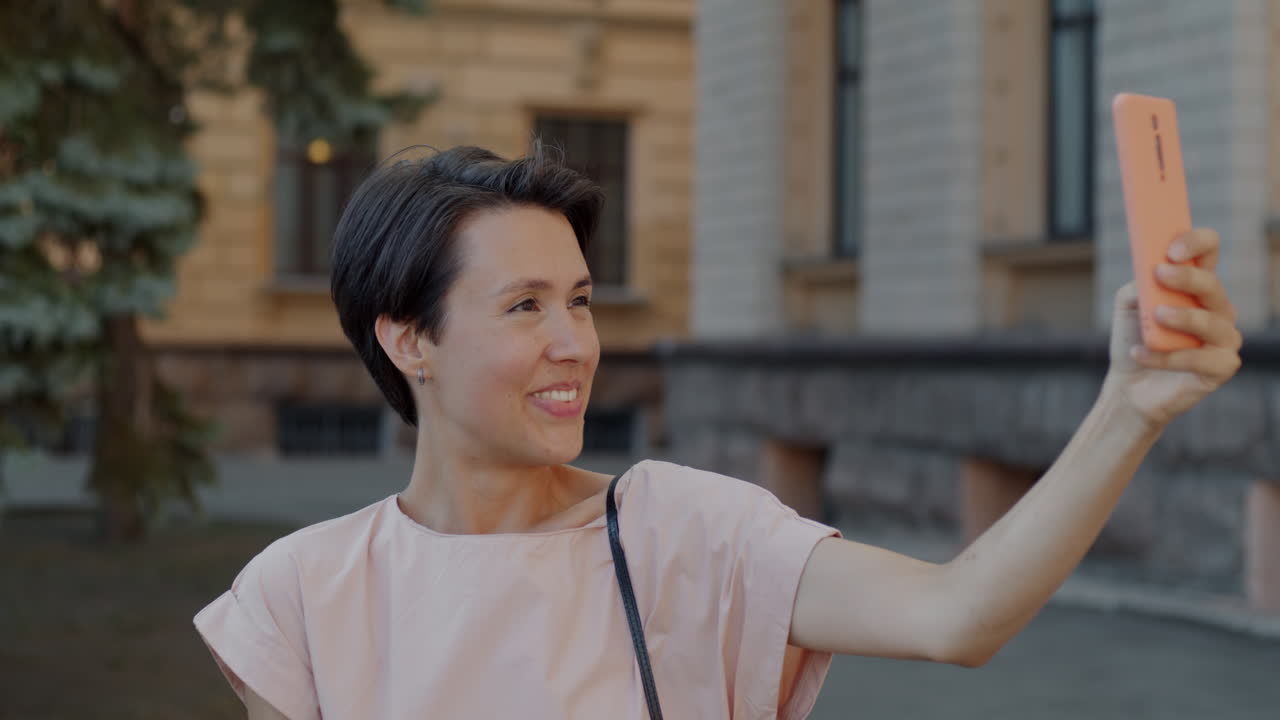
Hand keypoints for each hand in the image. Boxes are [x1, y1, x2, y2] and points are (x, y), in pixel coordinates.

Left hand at [1102, 228, 1242, 426]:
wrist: (1128, 386)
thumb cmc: (1134, 340)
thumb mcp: (1129, 305)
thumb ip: (1139, 285)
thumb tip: (1149, 274)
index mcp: (1196, 287)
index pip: (1208, 251)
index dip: (1196, 243)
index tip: (1171, 250)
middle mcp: (1217, 309)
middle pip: (1212, 285)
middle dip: (1187, 278)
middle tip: (1160, 274)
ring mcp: (1224, 338)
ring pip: (1213, 322)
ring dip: (1183, 317)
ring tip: (1155, 317)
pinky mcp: (1222, 367)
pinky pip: (1201, 359)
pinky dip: (1168, 357)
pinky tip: (1142, 354)